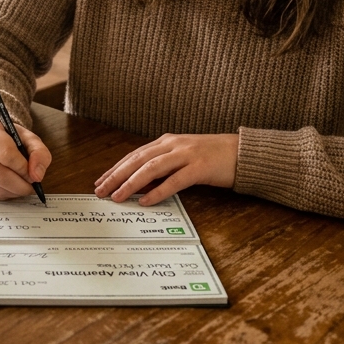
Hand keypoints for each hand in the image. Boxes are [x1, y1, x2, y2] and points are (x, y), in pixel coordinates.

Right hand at [0, 120, 51, 199]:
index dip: (23, 169)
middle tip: (30, 188)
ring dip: (13, 193)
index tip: (33, 175)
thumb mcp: (28, 139)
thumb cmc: (10, 140)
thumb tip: (37, 176)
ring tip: (21, 187)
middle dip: (20, 186)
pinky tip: (9, 188)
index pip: (7, 155)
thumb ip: (39, 153)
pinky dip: (3, 195)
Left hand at [94, 133, 238, 205]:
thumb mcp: (183, 158)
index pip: (134, 155)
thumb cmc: (212, 157)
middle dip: (116, 175)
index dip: (116, 168)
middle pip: (137, 160)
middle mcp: (173, 145)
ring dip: (131, 183)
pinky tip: (146, 201)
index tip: (100, 180)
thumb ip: (163, 168)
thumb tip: (140, 186)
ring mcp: (187, 155)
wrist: (242, 152)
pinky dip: (158, 191)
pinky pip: (175, 180)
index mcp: (167, 141)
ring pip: (151, 168)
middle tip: (100, 190)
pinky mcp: (200, 168)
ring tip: (117, 196)